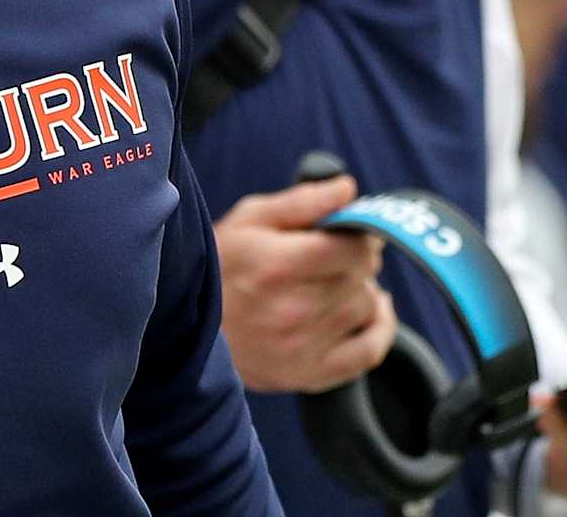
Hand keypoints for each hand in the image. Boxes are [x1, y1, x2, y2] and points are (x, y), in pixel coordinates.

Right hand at [213, 174, 396, 392]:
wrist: (186, 331)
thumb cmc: (219, 266)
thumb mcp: (248, 220)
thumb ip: (302, 202)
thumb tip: (348, 188)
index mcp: (274, 266)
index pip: (352, 248)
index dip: (361, 234)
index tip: (352, 230)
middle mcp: (289, 312)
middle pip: (361, 276)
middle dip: (357, 260)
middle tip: (335, 255)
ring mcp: (300, 349)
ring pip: (366, 308)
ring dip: (361, 290)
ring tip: (336, 282)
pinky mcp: (308, 377)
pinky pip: (370, 353)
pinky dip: (380, 328)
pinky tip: (368, 311)